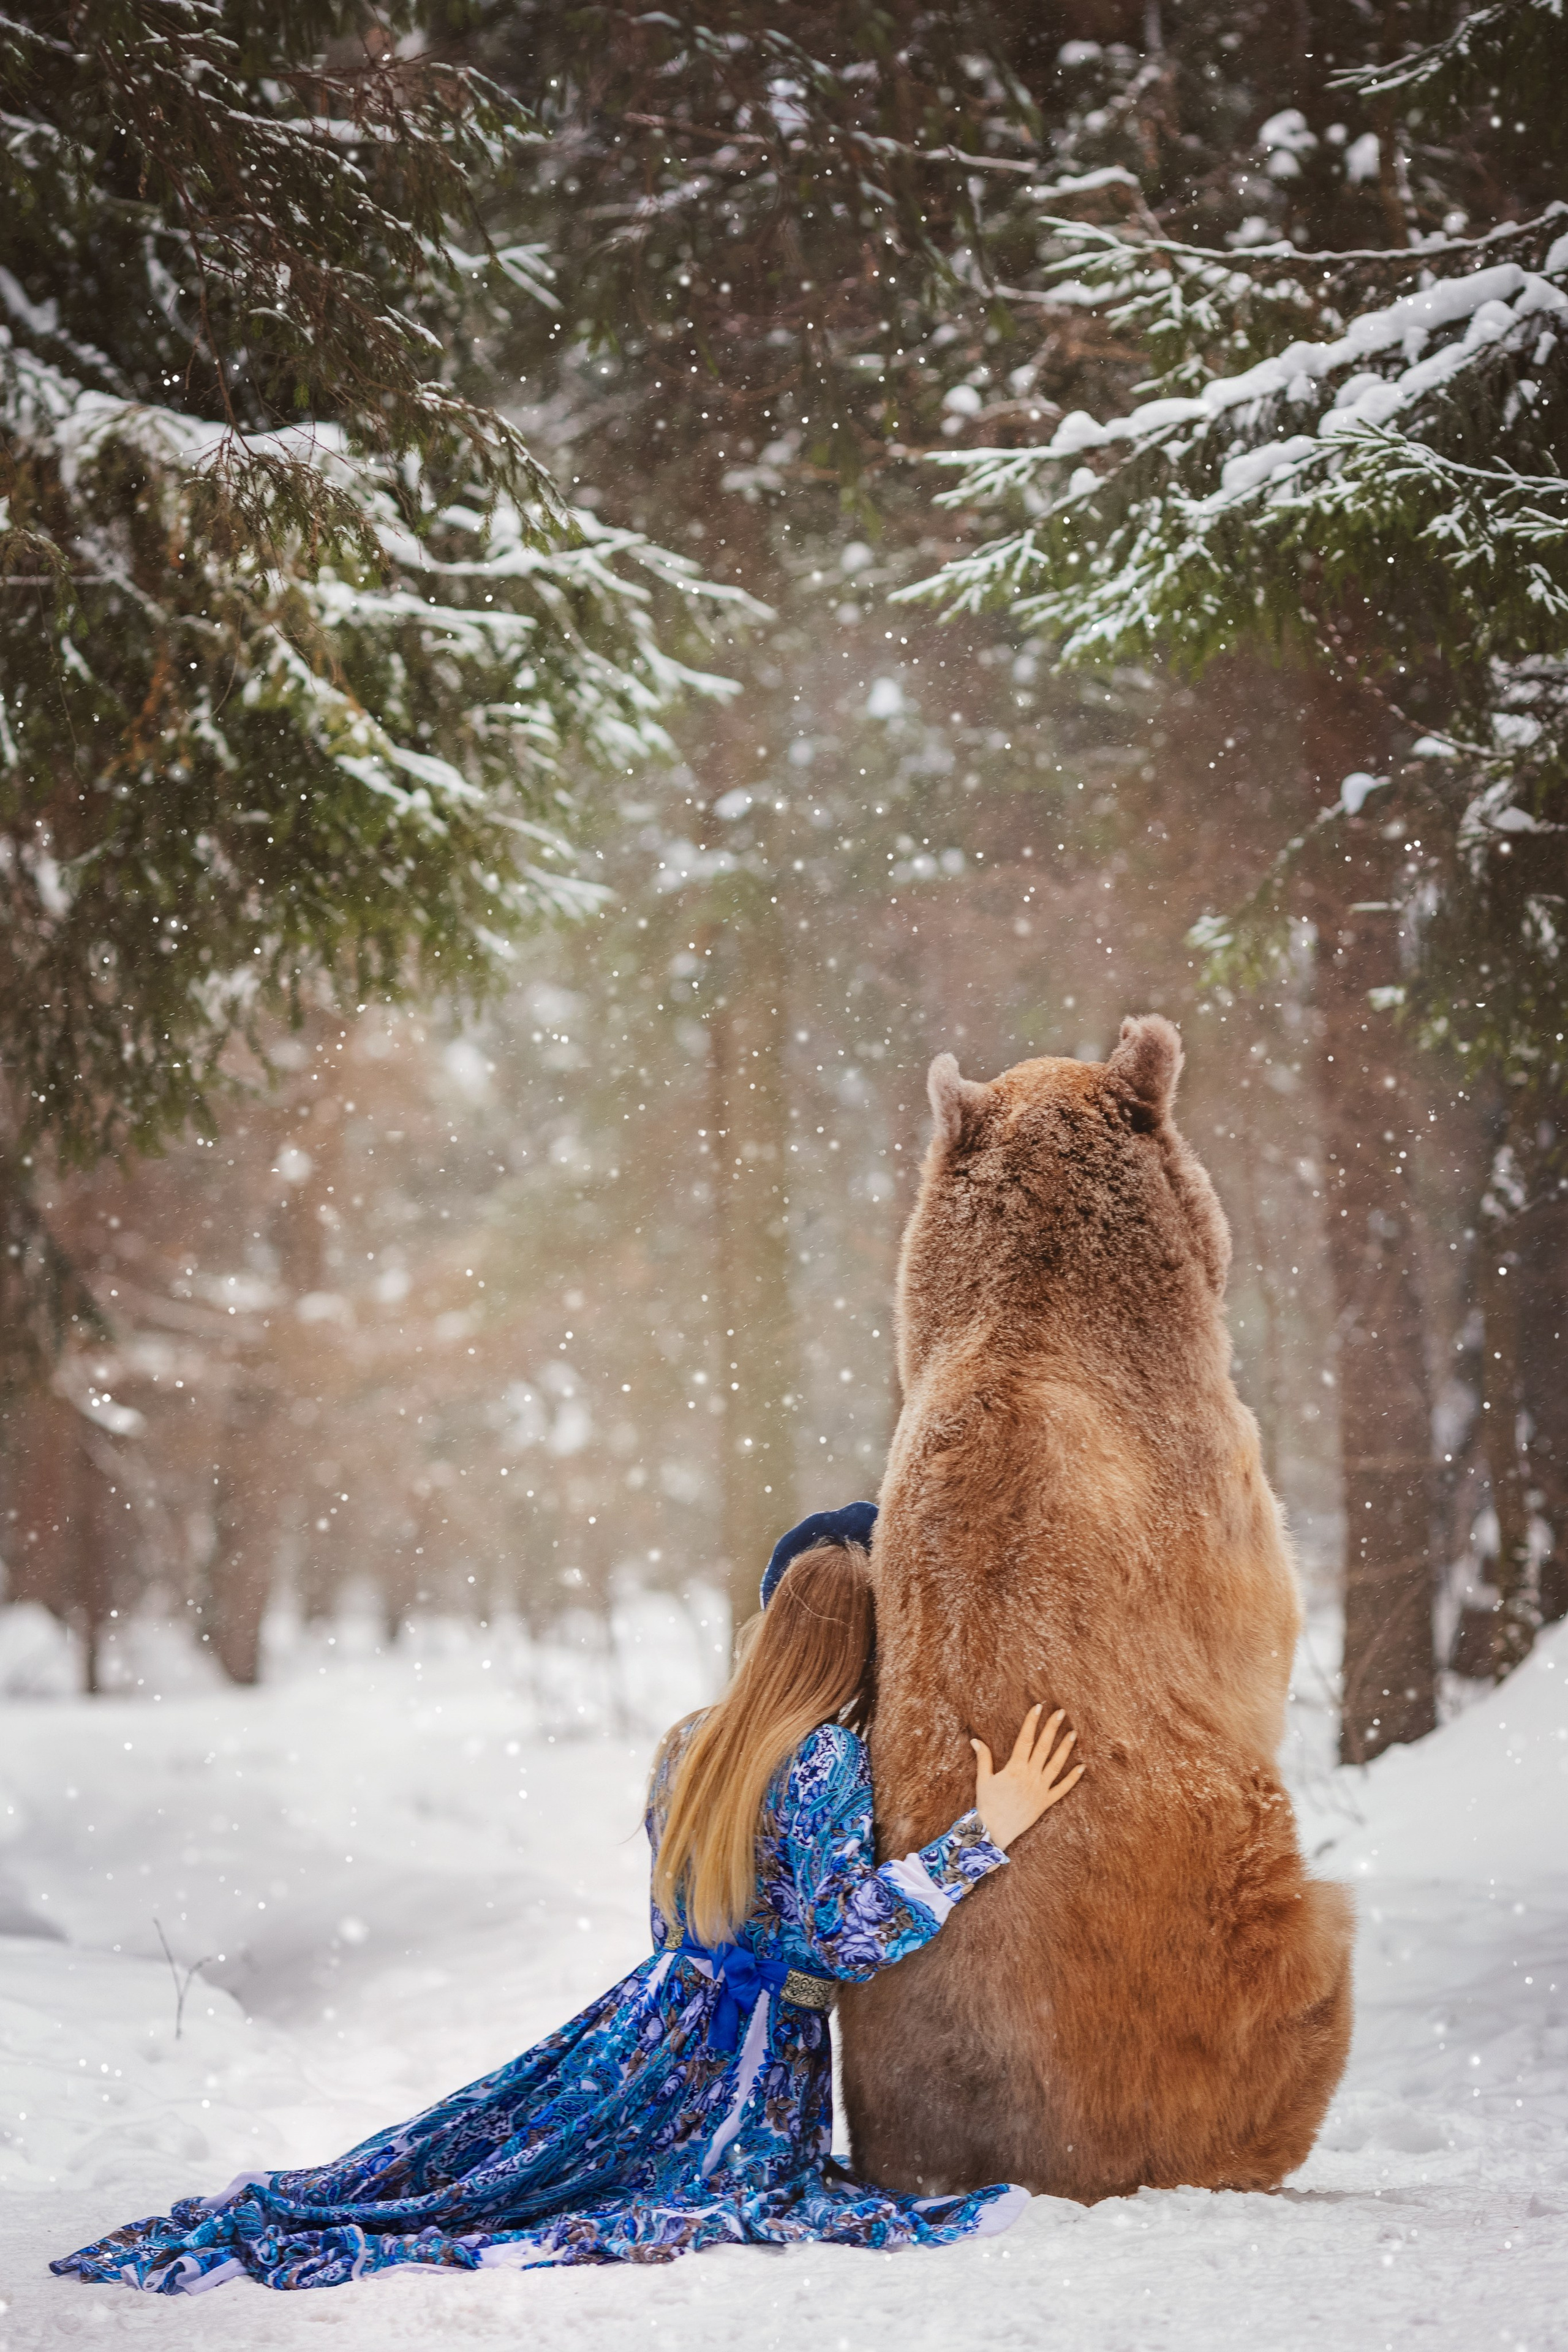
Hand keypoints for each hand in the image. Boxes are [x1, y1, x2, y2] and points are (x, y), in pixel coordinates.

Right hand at [971, 1705, 1082, 1850]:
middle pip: (1044, 1747)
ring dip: (1065, 1748)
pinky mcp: (1045, 1803)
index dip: (1032, 1722)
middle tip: (1061, 1713)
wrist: (994, 1832)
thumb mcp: (983, 1780)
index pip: (1025, 1739)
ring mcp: (1040, 1790)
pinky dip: (1073, 1778)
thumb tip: (975, 1740)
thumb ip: (983, 1758)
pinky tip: (1082, 1767)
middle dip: (1052, 1728)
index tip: (1038, 1707)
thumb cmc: (987, 1805)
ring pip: (1056, 1765)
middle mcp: (1030, 1776)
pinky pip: (1062, 1789)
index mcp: (1014, 1768)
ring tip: (1073, 1733)